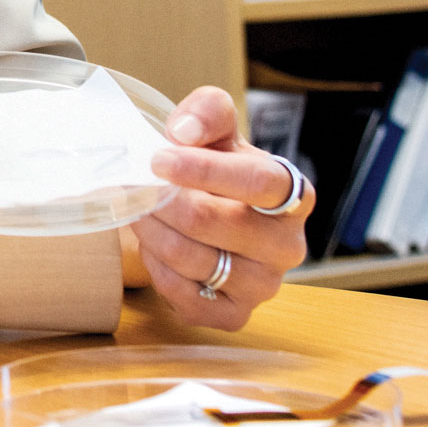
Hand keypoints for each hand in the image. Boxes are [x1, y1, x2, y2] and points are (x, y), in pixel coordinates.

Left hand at [132, 85, 313, 330]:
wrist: (208, 208)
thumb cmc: (214, 166)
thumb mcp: (214, 129)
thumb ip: (208, 112)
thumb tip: (185, 132)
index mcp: (294, 194)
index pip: (258, 183)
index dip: (203, 170)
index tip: (157, 159)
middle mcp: (288, 245)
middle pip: (211, 222)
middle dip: (160, 201)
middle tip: (133, 186)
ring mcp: (265, 284)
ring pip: (191, 259)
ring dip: (152, 231)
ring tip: (139, 211)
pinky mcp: (236, 314)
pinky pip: (186, 298)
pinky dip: (159, 270)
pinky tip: (155, 247)